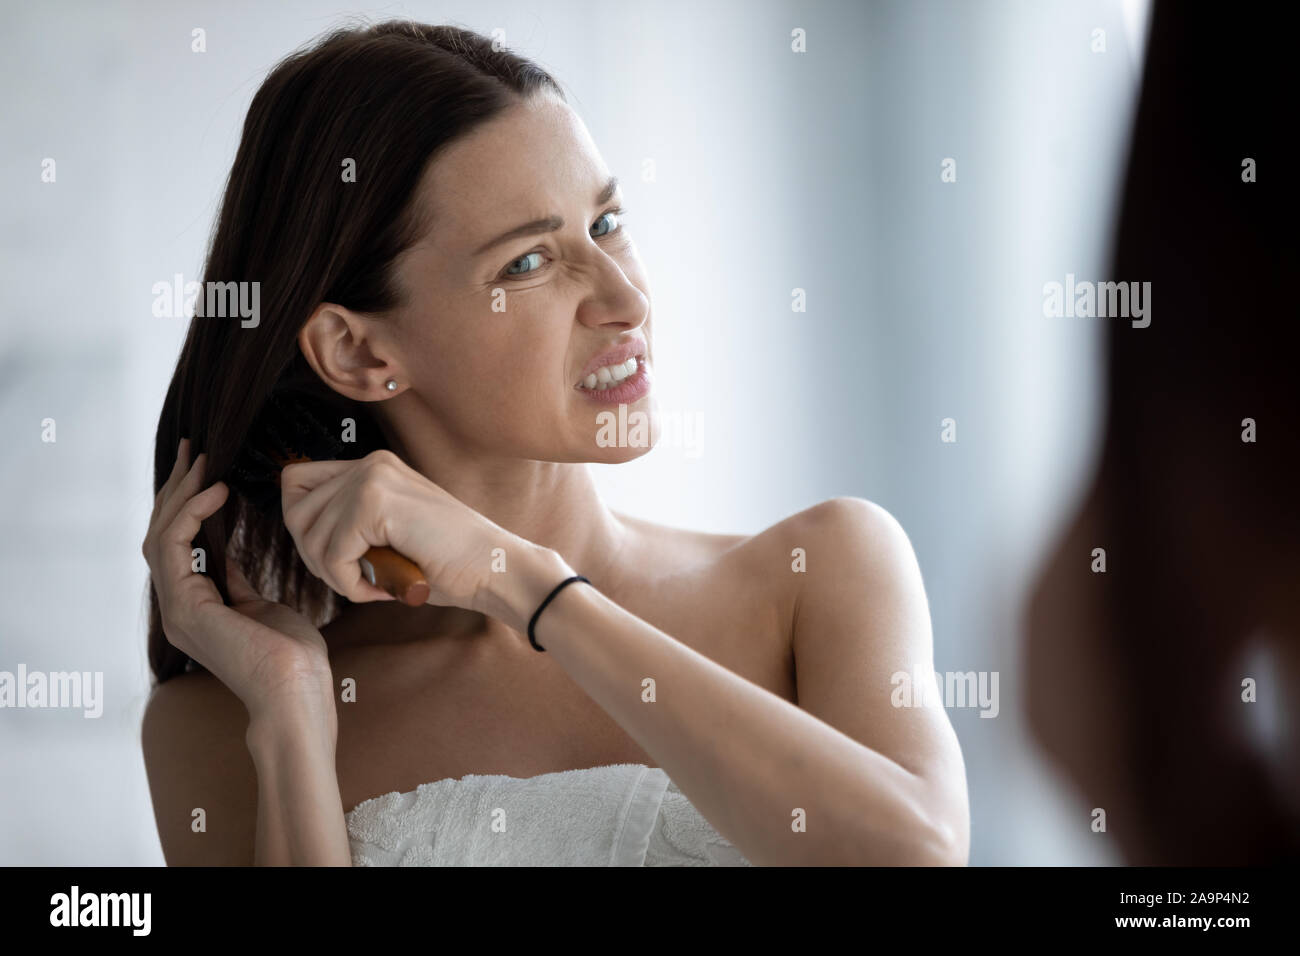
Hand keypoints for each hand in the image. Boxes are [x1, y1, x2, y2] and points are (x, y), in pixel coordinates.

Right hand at [142, 438, 335, 720]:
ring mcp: (177, 609)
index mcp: (194, 607)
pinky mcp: (186, 606)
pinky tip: (217, 490)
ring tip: (203, 461)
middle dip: (175, 489)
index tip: (205, 468)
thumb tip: (228, 559)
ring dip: (180, 493)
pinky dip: (192, 513)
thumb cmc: (292, 656)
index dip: (186, 503)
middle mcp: (178, 607)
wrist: (297, 691)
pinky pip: (174, 546)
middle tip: (192, 449)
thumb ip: (237, 583)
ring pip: (160, 536)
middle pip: (161, 534)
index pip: (177, 545)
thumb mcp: (260, 607)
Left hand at [278, 449, 542, 617]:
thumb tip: (303, 535)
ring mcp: (372, 478)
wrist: (495, 568)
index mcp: (374, 467)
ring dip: (336, 575)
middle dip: (316, 556)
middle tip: (356, 578)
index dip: (306, 528)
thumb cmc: (448, 563)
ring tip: (376, 584)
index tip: (341, 560)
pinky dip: (350, 584)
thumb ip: (351, 524)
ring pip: (310, 535)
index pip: (297, 483)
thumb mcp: (389, 535)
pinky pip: (332, 555)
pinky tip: (383, 588)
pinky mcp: (375, 503)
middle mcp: (370, 464)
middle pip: (294, 509)